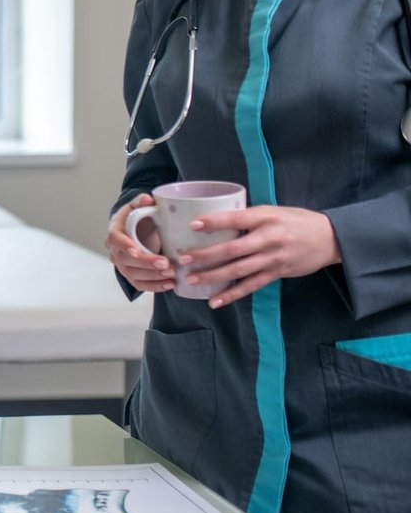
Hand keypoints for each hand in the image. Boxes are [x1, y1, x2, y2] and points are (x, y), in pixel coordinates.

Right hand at [105, 194, 174, 293]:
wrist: (136, 231)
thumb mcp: (138, 206)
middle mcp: (115, 251)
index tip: (137, 251)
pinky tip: (170, 284)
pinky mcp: (132, 275)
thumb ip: (142, 202)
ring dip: (153, 277)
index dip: (125, 246)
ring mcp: (122, 265)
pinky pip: (140, 285)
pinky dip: (155, 287)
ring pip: (133, 275)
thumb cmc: (138, 218)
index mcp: (115, 232)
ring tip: (172, 274)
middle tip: (166, 263)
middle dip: (146, 264)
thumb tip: (146, 199)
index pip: (115, 240)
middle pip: (126, 261)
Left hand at [178, 204, 340, 308]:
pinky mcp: (277, 273)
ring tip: (192, 280)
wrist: (330, 238)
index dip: (215, 222)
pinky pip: (251, 286)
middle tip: (183, 259)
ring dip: (213, 276)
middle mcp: (269, 238)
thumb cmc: (296, 220)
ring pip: (239, 270)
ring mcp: (273, 258)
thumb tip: (215, 221)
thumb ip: (248, 217)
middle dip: (206, 255)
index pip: (236, 219)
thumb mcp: (273, 211)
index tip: (193, 225)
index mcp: (266, 217)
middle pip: (233, 249)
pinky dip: (232, 295)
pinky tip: (215, 301)